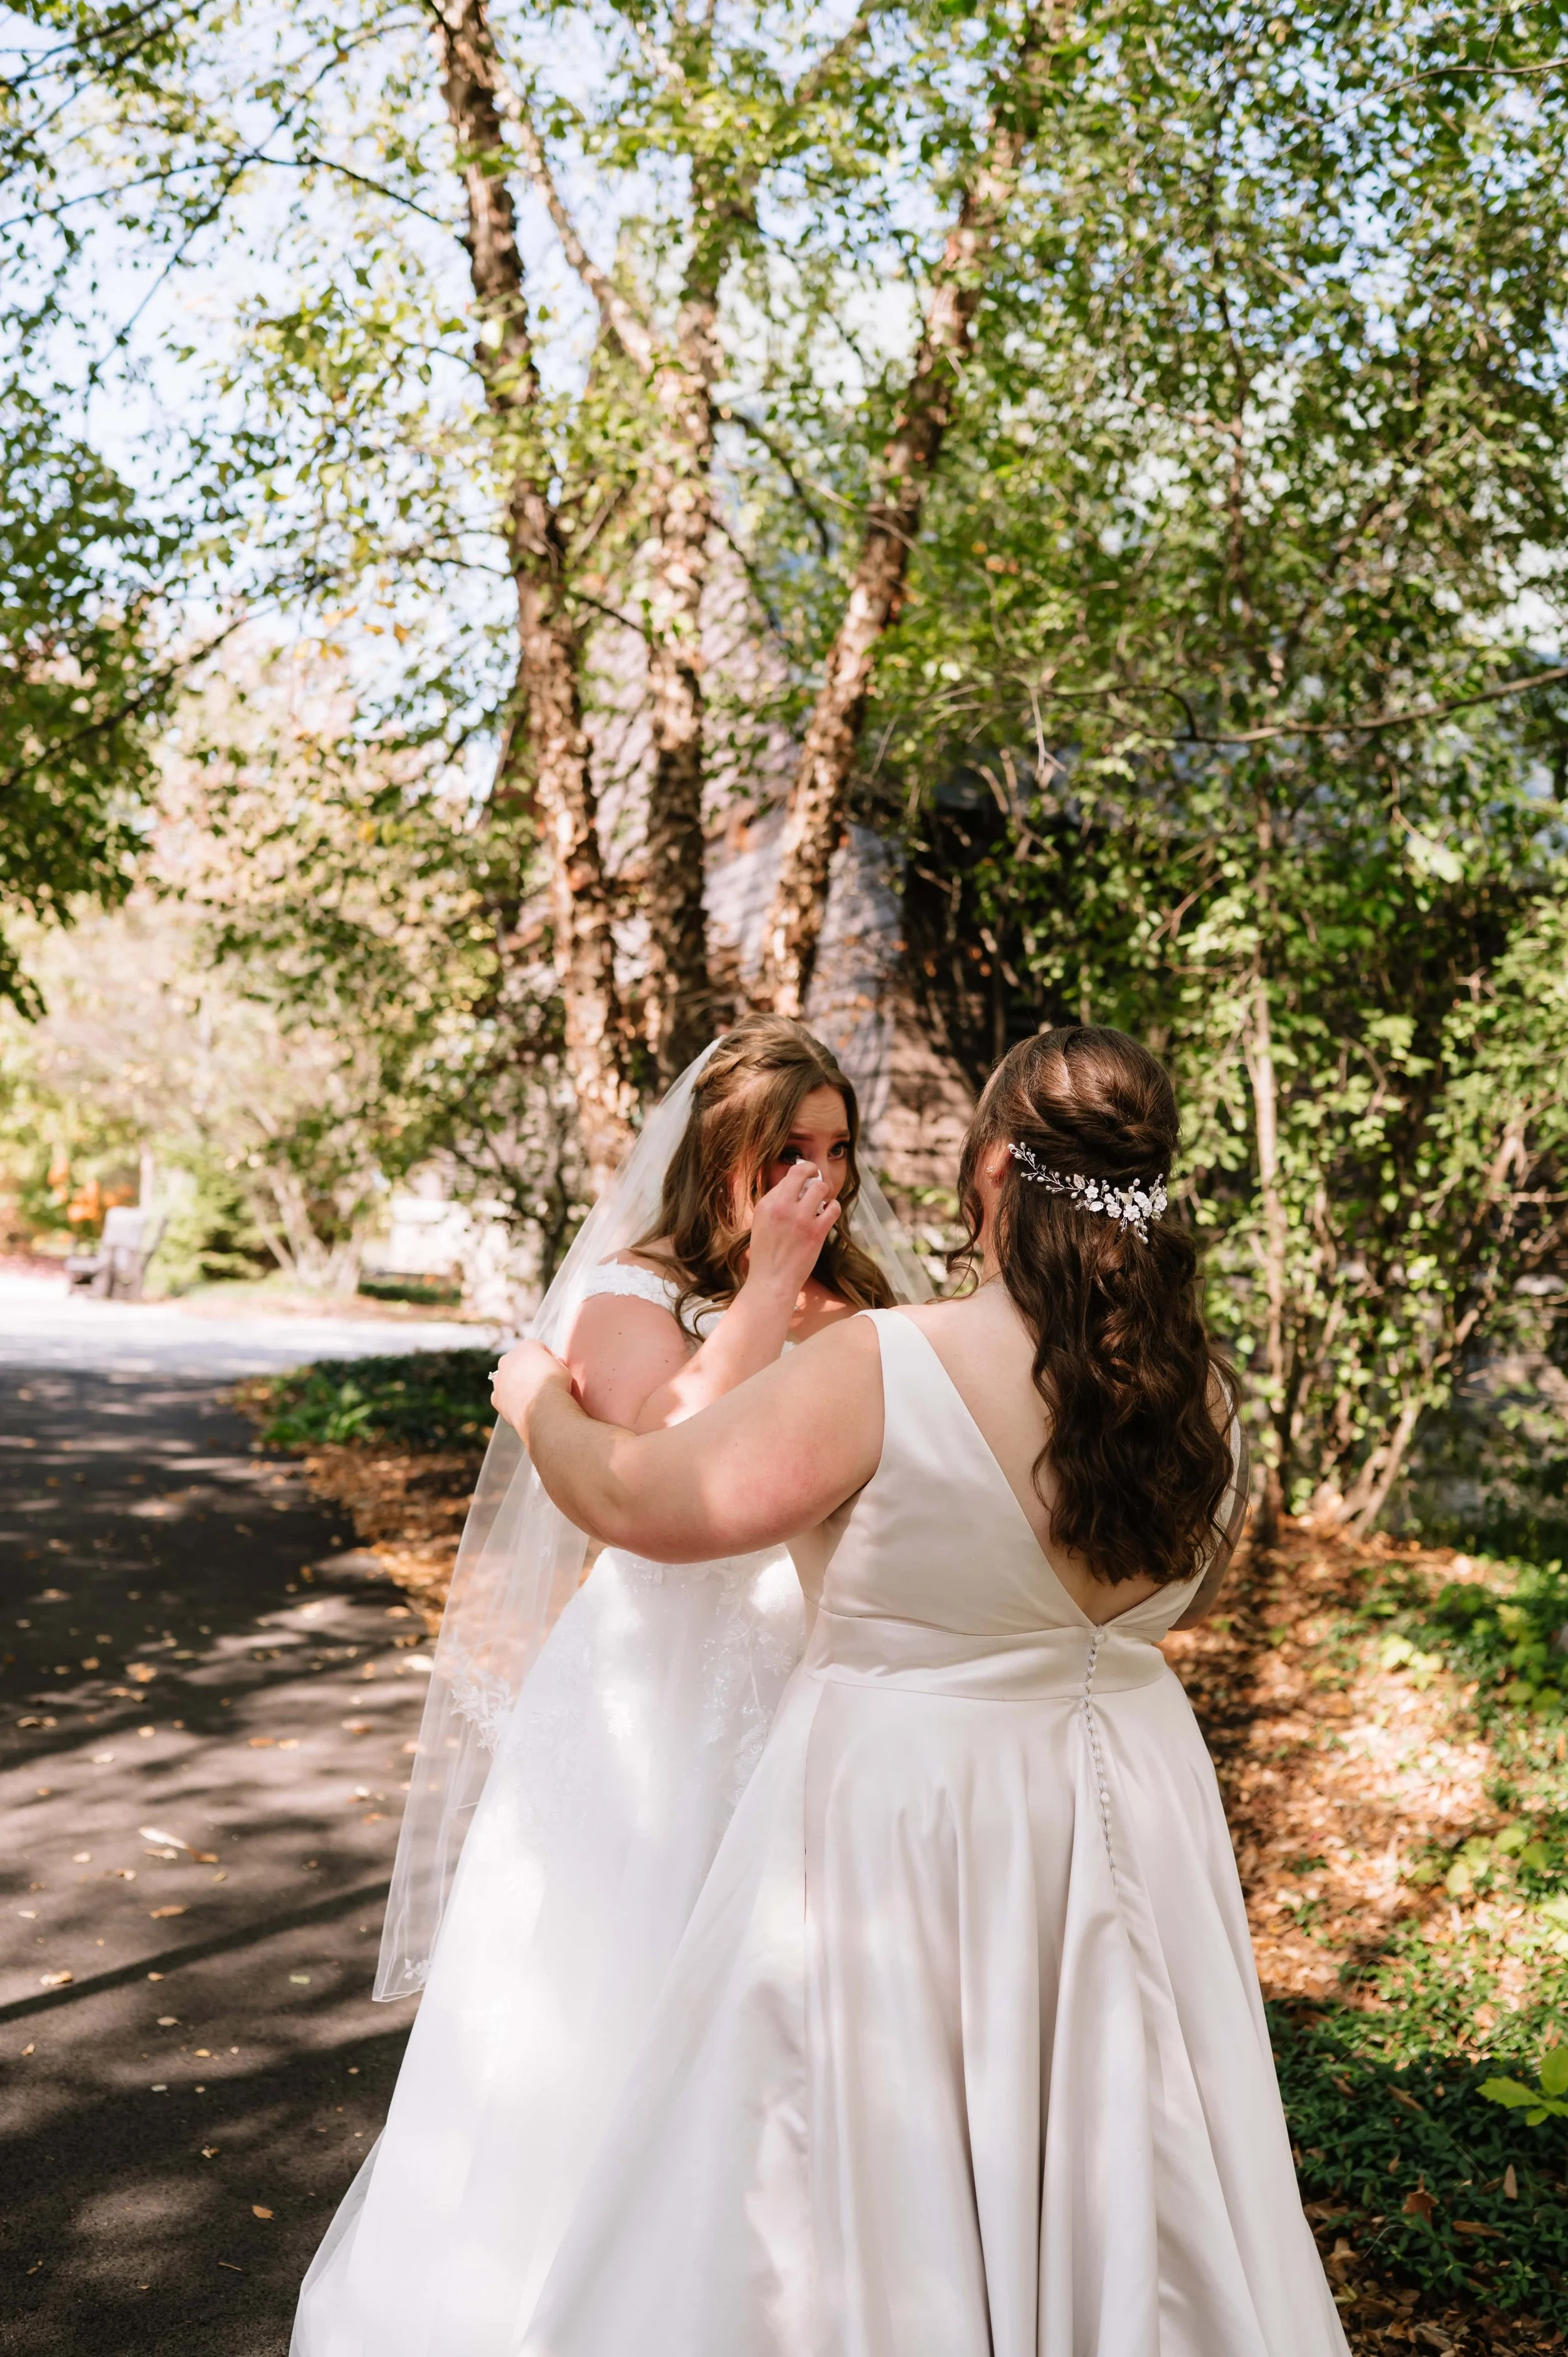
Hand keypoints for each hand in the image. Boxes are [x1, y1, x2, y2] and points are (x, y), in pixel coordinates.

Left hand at [491, 1340, 573, 1442]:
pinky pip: (504, 1396)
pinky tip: (524, 1406)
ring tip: (533, 1396)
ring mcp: (500, 1378)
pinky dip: (511, 1400)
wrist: (543, 1407)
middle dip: (528, 1369)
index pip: (538, 1348)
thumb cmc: (555, 1384)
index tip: (553, 1368)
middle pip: (519, 1361)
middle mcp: (508, 1359)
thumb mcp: (562, 1367)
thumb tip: (551, 1365)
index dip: (548, 1358)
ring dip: (517, 1384)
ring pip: (508, 1378)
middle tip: (541, 1382)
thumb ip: (554, 1362)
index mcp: (526, 1347)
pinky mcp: (497, 1397)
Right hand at [746, 1160, 841, 1297]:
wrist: (772, 1281)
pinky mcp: (816, 1232)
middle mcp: (782, 1207)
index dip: (797, 1177)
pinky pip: (833, 1207)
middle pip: (801, 1171)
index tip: (802, 1181)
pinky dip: (833, 1207)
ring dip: (823, 1191)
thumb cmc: (766, 1255)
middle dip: (811, 1169)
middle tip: (815, 1176)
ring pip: (820, 1187)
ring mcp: (800, 1219)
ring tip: (821, 1201)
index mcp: (766, 1204)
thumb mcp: (760, 1223)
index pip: (786, 1177)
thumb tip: (792, 1186)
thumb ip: (774, 1204)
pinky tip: (828, 1212)